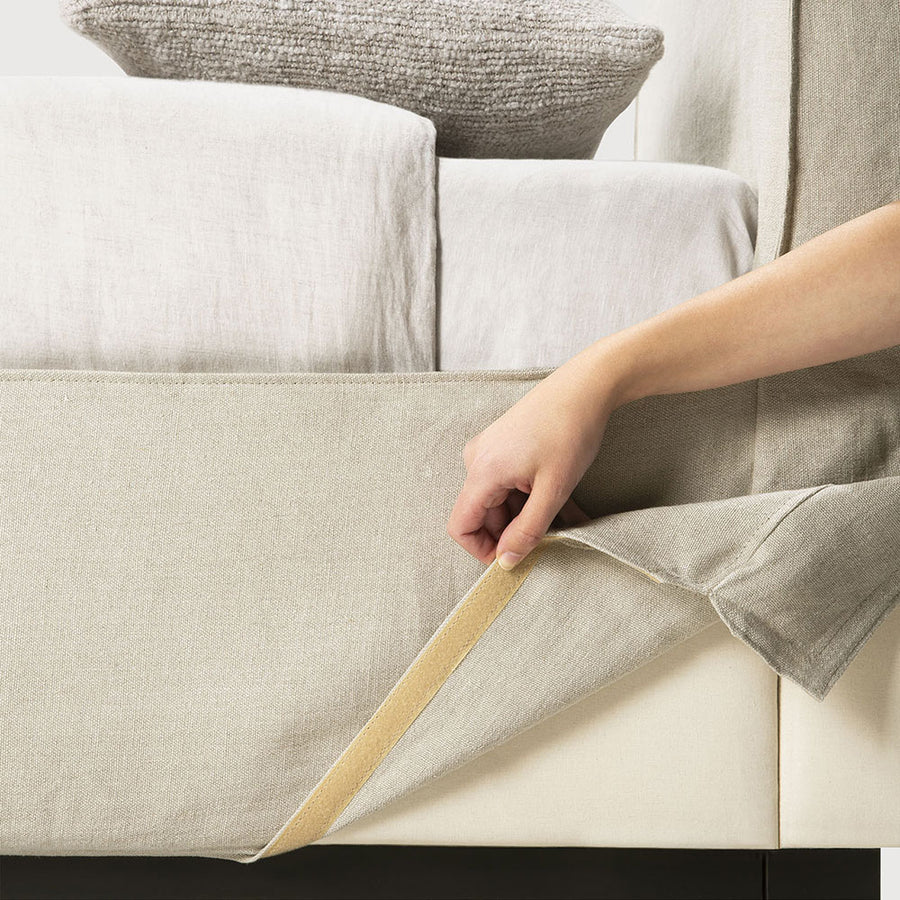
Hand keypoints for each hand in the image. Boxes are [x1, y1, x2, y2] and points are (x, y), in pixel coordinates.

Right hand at [446, 349, 624, 568]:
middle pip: (483, 515)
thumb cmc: (570, 430)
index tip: (514, 560)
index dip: (483, 551)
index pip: (461, 526)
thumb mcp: (554, 490)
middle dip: (515, 532)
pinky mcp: (504, 447)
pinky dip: (532, 498)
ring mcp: (490, 452)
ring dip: (529, 516)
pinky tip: (563, 505)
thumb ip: (528, 530)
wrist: (586, 385)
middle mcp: (478, 460)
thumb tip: (506, 561)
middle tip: (552, 541)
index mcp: (483, 471)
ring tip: (567, 522)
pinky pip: (509, 484)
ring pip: (500, 501)